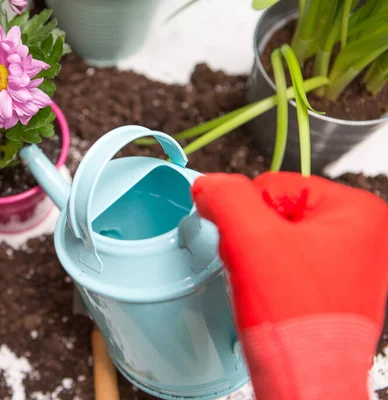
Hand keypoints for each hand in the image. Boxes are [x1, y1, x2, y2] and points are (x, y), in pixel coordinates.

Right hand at [192, 172, 387, 399]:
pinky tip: (270, 298)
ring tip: (266, 288)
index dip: (246, 214)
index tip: (246, 245)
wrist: (306, 382)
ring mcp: (347, 265)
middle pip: (276, 212)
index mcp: (357, 212)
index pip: (274, 184)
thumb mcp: (250, 241)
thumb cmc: (295, 322)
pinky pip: (284, 266)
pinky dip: (267, 278)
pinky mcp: (332, 290)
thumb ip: (226, 197)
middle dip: (252, 238)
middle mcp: (362, 236)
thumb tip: (208, 184)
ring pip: (277, 240)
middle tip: (257, 269)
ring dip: (257, 259)